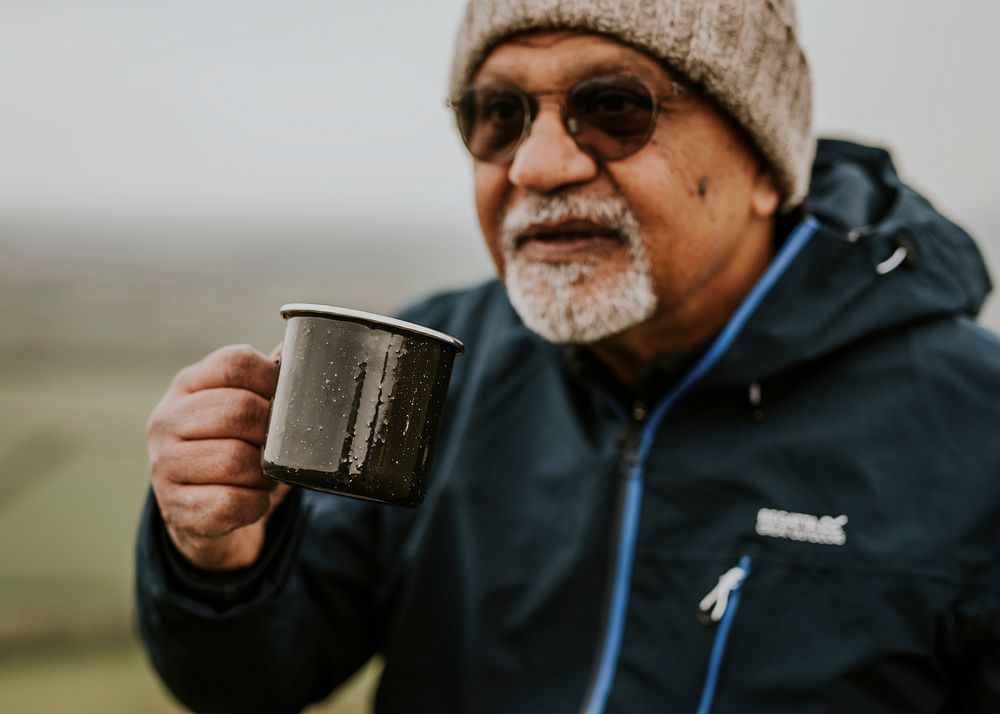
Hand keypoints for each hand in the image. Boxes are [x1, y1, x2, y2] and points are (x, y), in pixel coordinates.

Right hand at [146, 344, 289, 570]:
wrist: (198, 508)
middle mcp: (167, 419)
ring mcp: (165, 463)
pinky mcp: (175, 506)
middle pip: (241, 410)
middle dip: (271, 434)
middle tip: (275, 447)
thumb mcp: (241, 406)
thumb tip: (305, 345)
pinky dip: (254, 503)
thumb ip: (268, 378)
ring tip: (261, 475)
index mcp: (188, 384)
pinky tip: (250, 498)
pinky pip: (231, 503)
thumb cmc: (232, 444)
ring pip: (237, 460)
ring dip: (264, 473)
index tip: (283, 401)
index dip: (272, 381)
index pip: (236, 363)